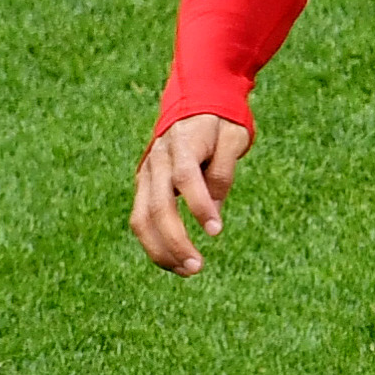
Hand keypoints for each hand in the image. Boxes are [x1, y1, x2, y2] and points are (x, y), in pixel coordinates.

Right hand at [131, 114, 250, 273]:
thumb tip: (213, 212)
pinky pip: (141, 219)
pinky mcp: (143, 186)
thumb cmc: (219, 124)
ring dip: (161, 249)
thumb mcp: (232, 138)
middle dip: (175, 240)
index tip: (216, 232)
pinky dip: (155, 244)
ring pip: (141, 217)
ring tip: (188, 271)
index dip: (199, 205)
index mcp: (183, 144)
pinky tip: (175, 263)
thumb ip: (223, 172)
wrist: (192, 103)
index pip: (186, 178)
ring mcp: (146, 174)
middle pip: (158, 205)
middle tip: (198, 267)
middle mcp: (158, 161)